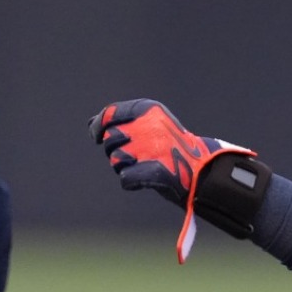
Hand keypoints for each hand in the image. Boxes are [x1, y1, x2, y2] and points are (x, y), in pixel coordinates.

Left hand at [88, 99, 254, 260]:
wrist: (201, 168)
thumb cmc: (169, 146)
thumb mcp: (147, 124)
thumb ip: (118, 120)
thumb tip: (90, 123)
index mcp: (148, 109)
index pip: (109, 114)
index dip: (100, 127)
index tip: (99, 136)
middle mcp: (149, 125)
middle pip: (110, 139)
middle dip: (117, 149)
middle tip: (139, 153)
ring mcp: (153, 148)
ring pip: (115, 160)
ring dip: (125, 166)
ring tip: (146, 164)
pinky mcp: (155, 172)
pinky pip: (125, 179)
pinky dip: (133, 182)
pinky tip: (146, 178)